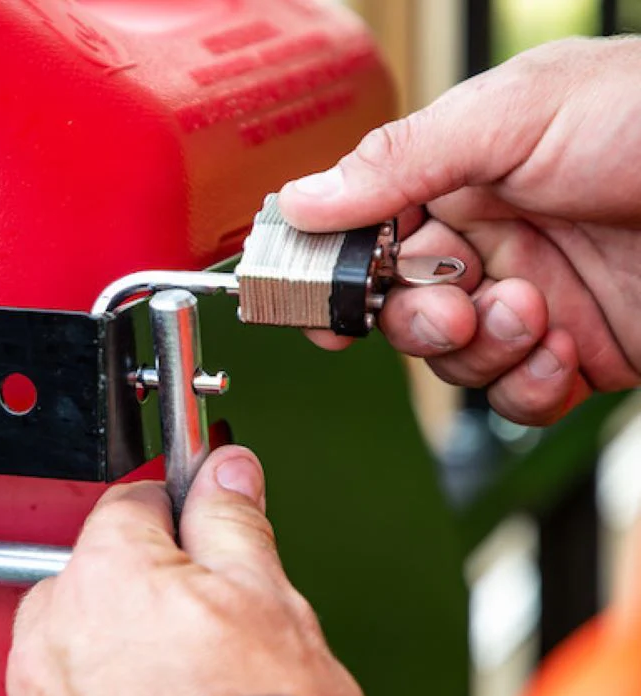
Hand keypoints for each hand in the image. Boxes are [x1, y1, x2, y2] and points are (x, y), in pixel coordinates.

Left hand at [0, 446, 368, 695]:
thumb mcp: (266, 597)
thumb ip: (231, 520)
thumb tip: (227, 470)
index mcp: (106, 570)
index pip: (132, 503)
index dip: (177, 518)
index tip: (198, 537)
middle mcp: (52, 629)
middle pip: (94, 574)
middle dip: (139, 587)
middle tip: (199, 628)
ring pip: (70, 642)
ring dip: (107, 649)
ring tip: (173, 685)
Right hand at [279, 36, 640, 425]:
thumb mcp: (516, 115)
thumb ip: (401, 161)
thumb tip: (301, 200)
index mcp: (460, 179)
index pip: (366, 234)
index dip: (333, 274)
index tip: (314, 307)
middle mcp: (488, 243)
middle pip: (399, 310)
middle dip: (416, 321)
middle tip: (453, 309)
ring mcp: (530, 301)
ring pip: (453, 362)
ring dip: (482, 352)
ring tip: (534, 314)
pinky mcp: (576, 353)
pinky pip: (517, 397)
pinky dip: (529, 386)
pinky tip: (565, 349)